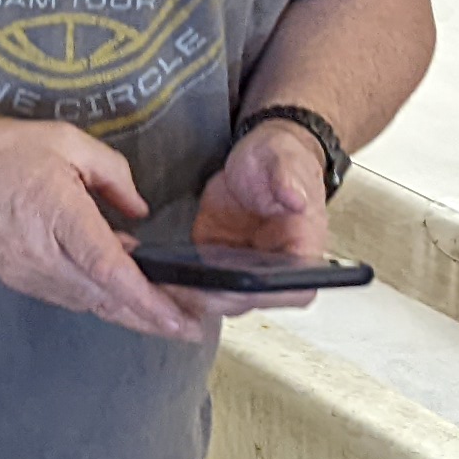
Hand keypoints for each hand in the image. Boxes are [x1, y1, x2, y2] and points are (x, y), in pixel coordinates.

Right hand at [0, 116, 204, 342]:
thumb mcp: (63, 140)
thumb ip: (112, 173)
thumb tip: (139, 213)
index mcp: (58, 216)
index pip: (111, 271)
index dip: (149, 301)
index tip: (181, 321)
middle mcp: (43, 256)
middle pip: (106, 299)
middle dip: (151, 318)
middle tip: (192, 328)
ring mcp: (27, 274)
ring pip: (88, 302)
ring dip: (126, 310)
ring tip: (163, 312)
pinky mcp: (17, 278)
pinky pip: (68, 295)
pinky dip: (98, 297)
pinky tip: (116, 287)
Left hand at [179, 120, 335, 320]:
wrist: (258, 157)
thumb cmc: (282, 160)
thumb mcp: (286, 161)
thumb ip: (289, 181)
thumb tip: (298, 200)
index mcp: (302, 249)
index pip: (293, 291)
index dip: (265, 296)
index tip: (234, 287)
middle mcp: (274, 266)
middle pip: (248, 301)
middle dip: (215, 298)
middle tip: (184, 287)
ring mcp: (242, 265)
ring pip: (219, 298)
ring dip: (192, 295)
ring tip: (164, 283)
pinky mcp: (215, 256)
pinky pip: (198, 279)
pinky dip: (178, 281)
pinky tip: (156, 274)